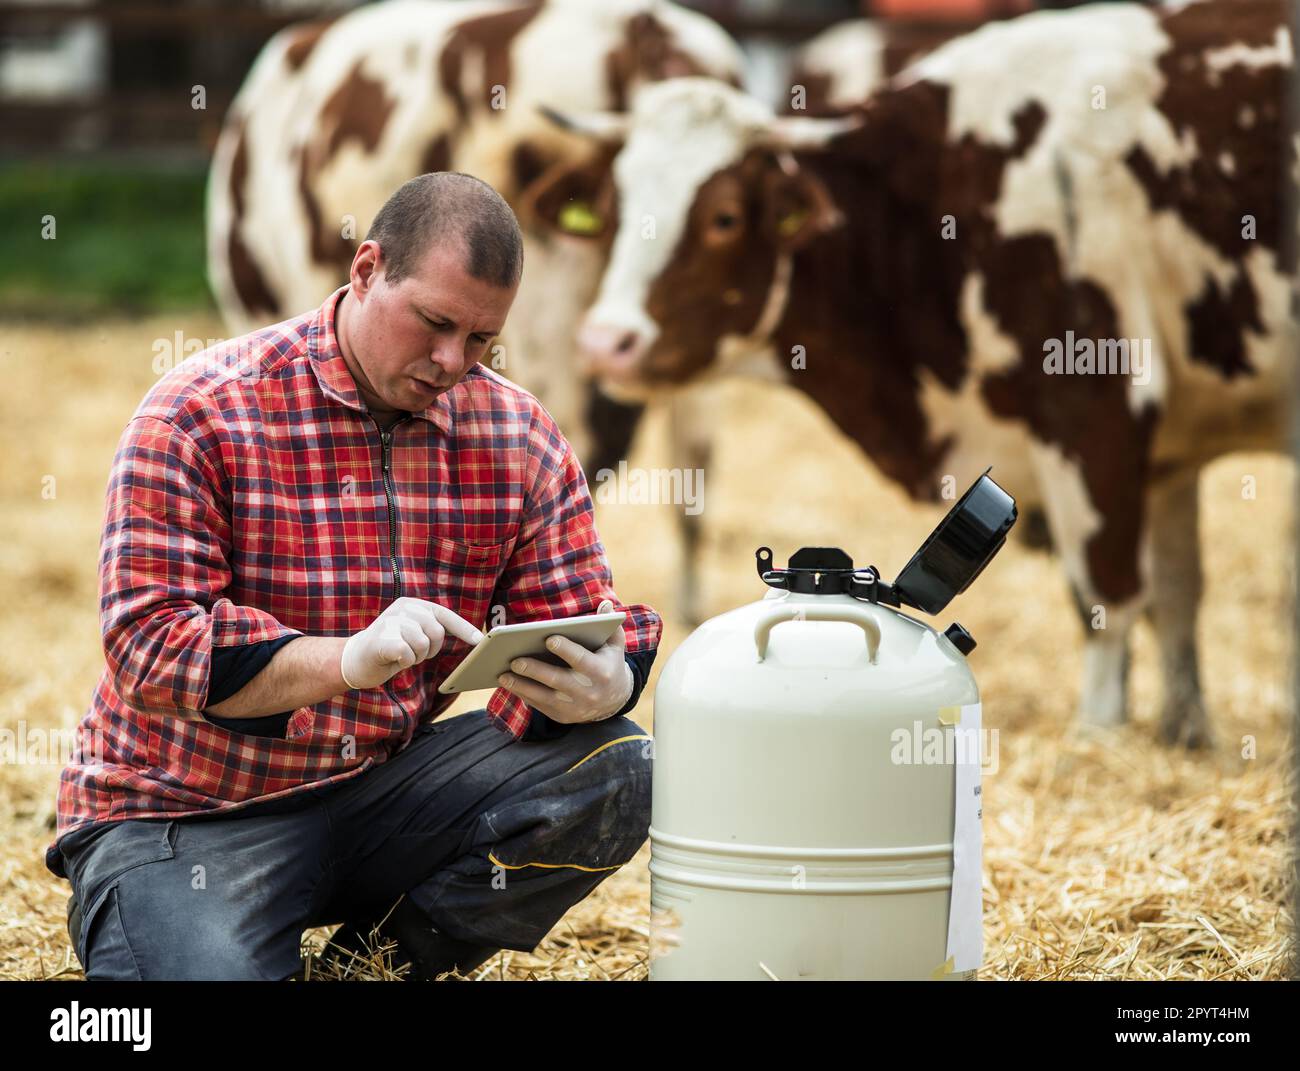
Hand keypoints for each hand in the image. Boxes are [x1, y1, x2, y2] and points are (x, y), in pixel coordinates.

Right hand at [341, 597, 483, 689]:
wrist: (355, 659)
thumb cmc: (390, 648)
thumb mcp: (413, 632)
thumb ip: (432, 628)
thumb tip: (469, 635)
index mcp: (413, 604)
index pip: (444, 615)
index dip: (463, 628)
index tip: (478, 641)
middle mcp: (403, 608)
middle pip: (436, 632)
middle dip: (429, 649)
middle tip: (413, 653)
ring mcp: (390, 621)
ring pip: (422, 644)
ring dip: (415, 657)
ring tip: (401, 654)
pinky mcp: (381, 638)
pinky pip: (408, 653)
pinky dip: (404, 661)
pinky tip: (393, 659)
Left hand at [496, 599, 633, 723]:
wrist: (614, 701)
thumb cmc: (608, 664)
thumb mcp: (614, 645)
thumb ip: (610, 624)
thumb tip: (604, 603)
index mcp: (601, 672)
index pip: (582, 660)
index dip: (566, 650)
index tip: (549, 639)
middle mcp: (588, 692)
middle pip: (558, 680)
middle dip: (535, 670)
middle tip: (514, 659)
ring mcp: (574, 707)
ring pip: (544, 697)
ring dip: (522, 686)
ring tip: (502, 675)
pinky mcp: (562, 717)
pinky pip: (539, 706)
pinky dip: (523, 695)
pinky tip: (509, 684)